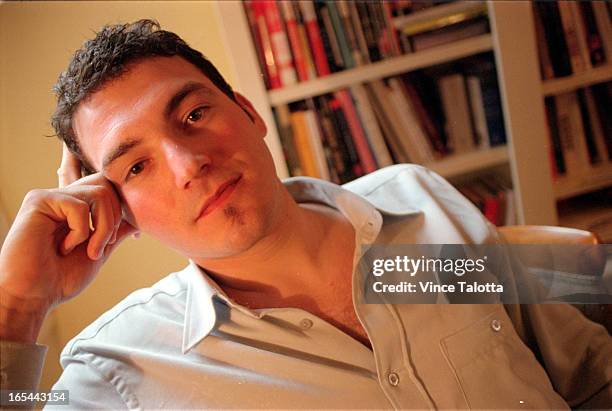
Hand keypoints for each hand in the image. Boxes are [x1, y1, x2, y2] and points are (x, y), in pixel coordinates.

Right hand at [0, 145, 137, 342]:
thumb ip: (115, 232)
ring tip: (89, 250)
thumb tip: (137, 218)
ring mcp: (51, 197)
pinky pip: (79, 206)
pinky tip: (64, 248)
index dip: (124, 208)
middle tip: (104, 245)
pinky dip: (81, 232)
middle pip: (108, 184)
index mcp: (77, 206)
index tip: (129, 235)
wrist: (34, 296)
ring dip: (103, 228)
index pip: (110, 187)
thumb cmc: (61, 278)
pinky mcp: (38, 201)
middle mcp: (64, 196)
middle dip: (116, 219)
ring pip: (100, 193)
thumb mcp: (99, 251)